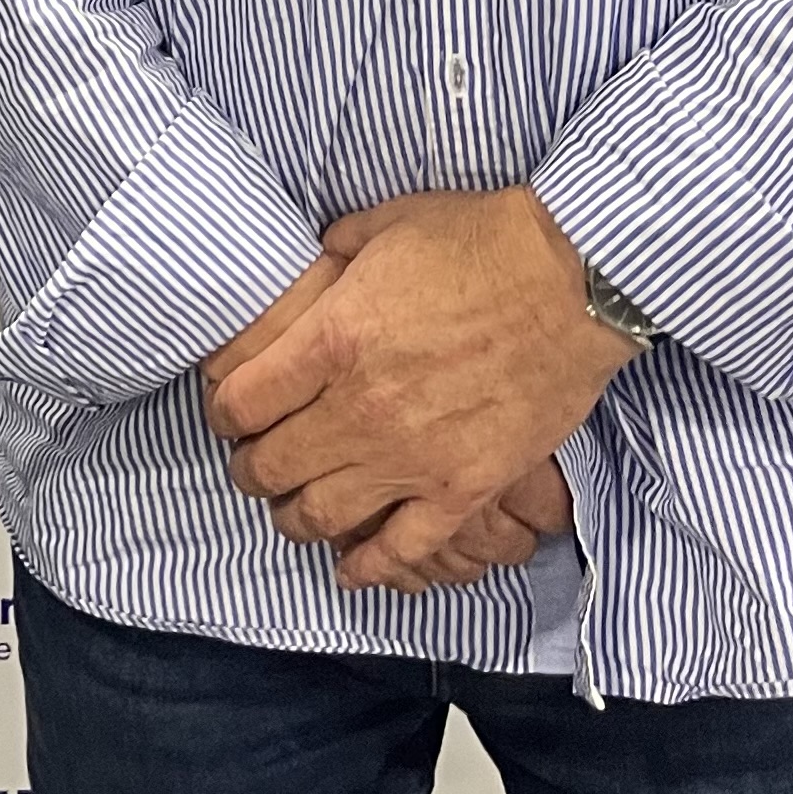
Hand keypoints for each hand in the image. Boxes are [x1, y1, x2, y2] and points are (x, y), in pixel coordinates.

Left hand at [202, 189, 634, 593]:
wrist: (570, 281)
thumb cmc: (476, 242)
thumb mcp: (381, 226)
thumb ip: (331, 255)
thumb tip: (311, 268)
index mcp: (331, 339)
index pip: (240, 402)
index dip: (222, 411)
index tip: (229, 411)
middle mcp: (359, 408)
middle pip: (270, 467)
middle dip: (249, 469)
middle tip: (252, 463)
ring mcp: (412, 457)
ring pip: (321, 516)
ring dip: (293, 517)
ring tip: (291, 509)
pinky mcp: (464, 489)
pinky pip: (402, 549)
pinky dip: (368, 566)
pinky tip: (351, 568)